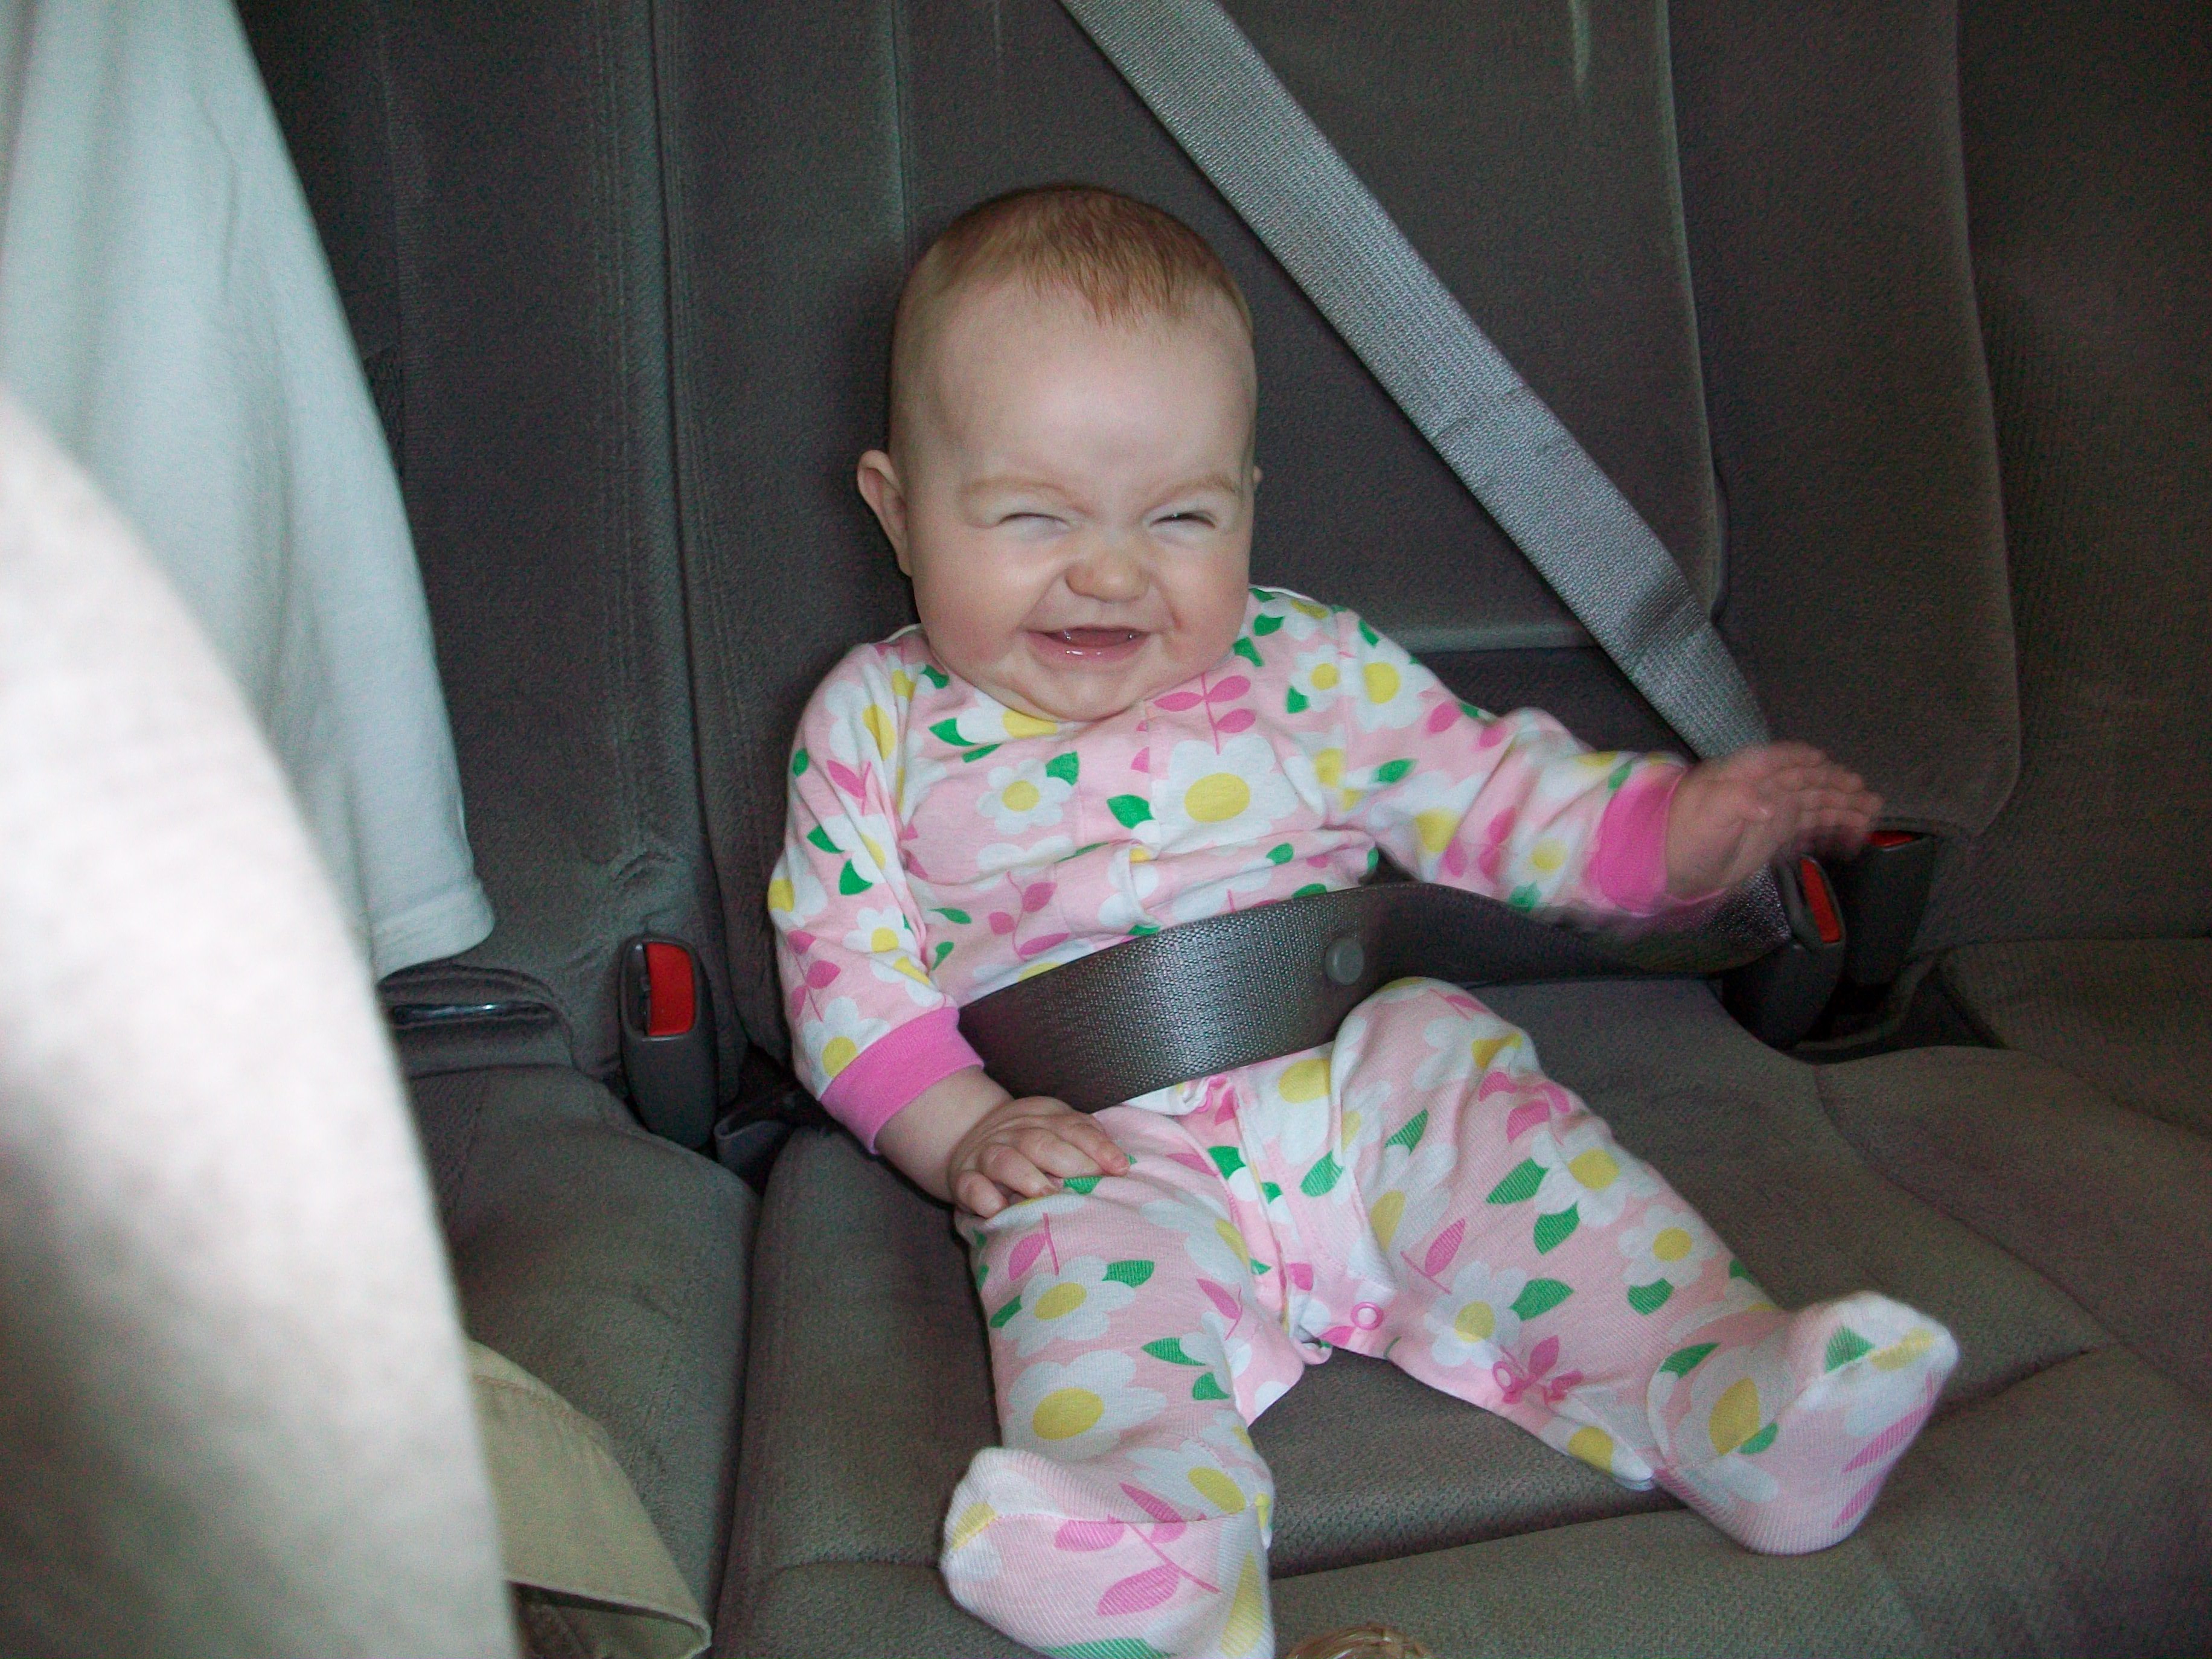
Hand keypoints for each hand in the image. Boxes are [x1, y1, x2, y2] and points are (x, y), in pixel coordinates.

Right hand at [944, 1093, 1130, 1217]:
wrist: (965, 1137)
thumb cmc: (1025, 1143)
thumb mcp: (1054, 1129)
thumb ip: (1084, 1138)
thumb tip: (1118, 1161)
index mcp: (1040, 1117)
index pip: (1072, 1127)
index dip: (1097, 1147)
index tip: (1120, 1168)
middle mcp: (1012, 1133)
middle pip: (1040, 1142)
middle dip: (1069, 1162)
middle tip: (1091, 1185)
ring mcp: (986, 1155)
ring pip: (1005, 1162)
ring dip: (1029, 1180)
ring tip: (1050, 1198)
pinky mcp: (963, 1179)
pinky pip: (972, 1187)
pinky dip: (986, 1199)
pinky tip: (1001, 1212)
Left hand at [1665, 742, 1881, 897]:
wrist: (1672, 868)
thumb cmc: (1684, 837)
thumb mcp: (1706, 816)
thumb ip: (1736, 803)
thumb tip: (1771, 806)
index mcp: (1740, 775)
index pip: (1774, 758)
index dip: (1799, 757)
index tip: (1825, 760)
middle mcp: (1760, 787)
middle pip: (1804, 780)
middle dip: (1836, 785)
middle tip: (1866, 793)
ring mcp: (1770, 810)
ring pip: (1814, 802)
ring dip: (1843, 805)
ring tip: (1873, 810)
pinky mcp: (1774, 832)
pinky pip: (1811, 824)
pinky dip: (1834, 826)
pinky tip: (1855, 831)